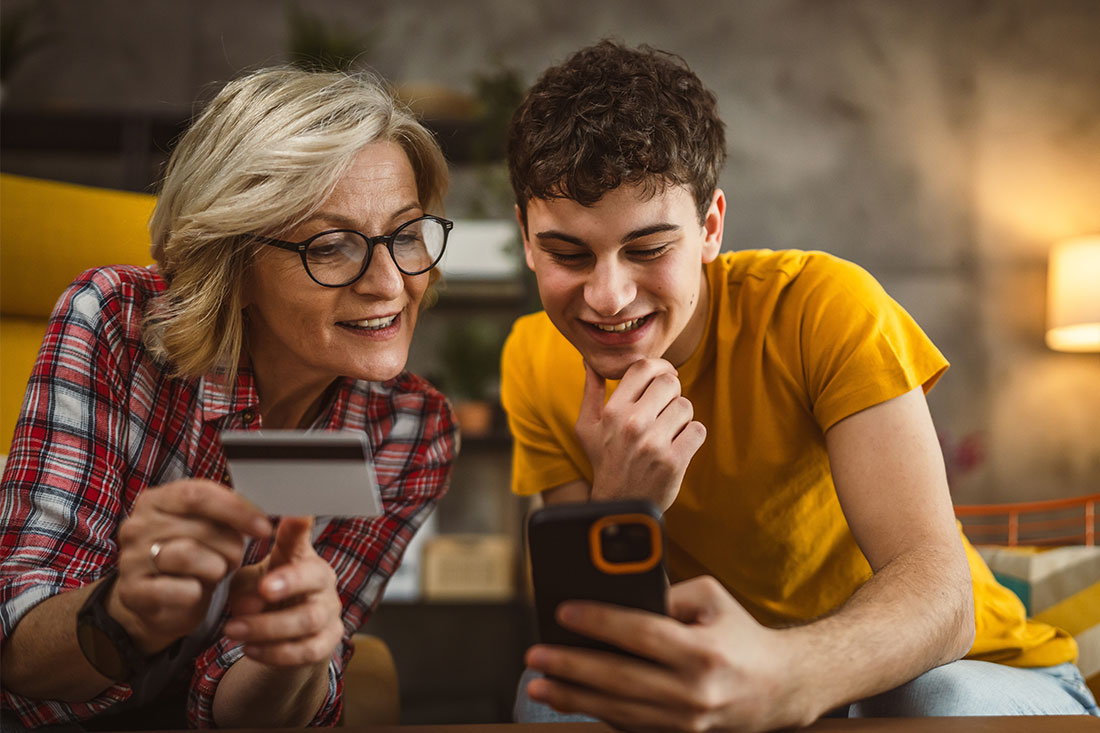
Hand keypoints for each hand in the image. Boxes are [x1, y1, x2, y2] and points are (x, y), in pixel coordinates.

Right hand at [112, 479, 273, 653]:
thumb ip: (227, 514)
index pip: (198, 494)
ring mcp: (130, 559)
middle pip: (200, 527)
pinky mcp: (134, 592)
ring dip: (217, 568)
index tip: (264, 527)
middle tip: (236, 558)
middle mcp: (137, 526)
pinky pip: (183, 589)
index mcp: (156, 500)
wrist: (157, 602)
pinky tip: (196, 591)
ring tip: (218, 572)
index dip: (236, 509)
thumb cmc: (189, 559)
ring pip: (189, 555)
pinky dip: (199, 593)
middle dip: (230, 545)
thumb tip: (261, 520)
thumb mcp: (206, 527)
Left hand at [224, 517, 343, 667]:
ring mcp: (329, 611)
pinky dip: (276, 652)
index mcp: (302, 556)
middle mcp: (322, 579)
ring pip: (308, 619)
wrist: (281, 637)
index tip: (294, 513)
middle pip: (315, 577)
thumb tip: (249, 600)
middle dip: (288, 582)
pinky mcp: (328, 642)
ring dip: (267, 626)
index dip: (299, 525)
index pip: (302, 535)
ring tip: (232, 629)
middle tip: (261, 588)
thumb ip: (246, 584)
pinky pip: (308, 650)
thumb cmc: (263, 597)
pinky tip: (249, 649)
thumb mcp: (249, 580)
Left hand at [525, 576, 810, 731]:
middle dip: (570, 666)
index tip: (563, 612)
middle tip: (535, 655)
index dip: (599, 622)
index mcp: (702, 652)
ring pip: (618, 710)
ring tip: (539, 683)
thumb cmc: (739, 634)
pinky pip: (629, 726)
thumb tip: (617, 599)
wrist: (779, 689)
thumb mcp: (711, 598)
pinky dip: (596, 713)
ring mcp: (686, 721)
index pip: (640, 633)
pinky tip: (570, 700)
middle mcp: (694, 692)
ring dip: (573, 698)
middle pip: (619, 679)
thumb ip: (667, 594)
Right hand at [575, 359, 705, 509]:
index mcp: (613, 411)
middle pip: (670, 383)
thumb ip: (590, 392)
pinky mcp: (674, 461)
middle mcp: (633, 424)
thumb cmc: (605, 461)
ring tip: (668, 431)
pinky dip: (692, 436)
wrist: (620, 505)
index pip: (643, 368)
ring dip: (682, 417)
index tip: (664, 377)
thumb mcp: (588, 428)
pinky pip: (697, 430)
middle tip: (666, 409)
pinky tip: (678, 445)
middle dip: (672, 393)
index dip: (660, 367)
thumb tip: (590, 363)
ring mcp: (654, 443)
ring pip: (686, 406)